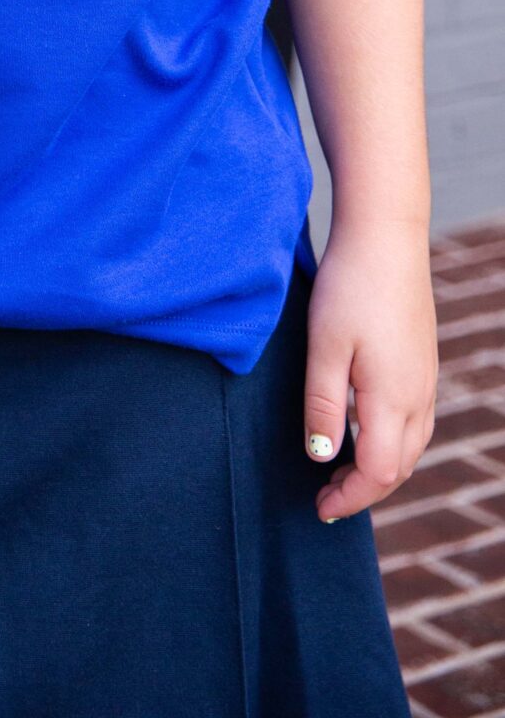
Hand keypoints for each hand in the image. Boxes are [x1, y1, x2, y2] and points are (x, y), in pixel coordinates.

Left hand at [302, 216, 437, 521]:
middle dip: (365, 490)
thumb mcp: (324, 347)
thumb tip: (321, 457)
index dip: (350, 498)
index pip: (379, 473)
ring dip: (381, 467)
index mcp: (394, 400)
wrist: (385, 236)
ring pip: (411, 445)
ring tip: (343, 471)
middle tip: (327, 497)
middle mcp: (418, 396)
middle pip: (400, 467)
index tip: (319, 509)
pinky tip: (366, 429)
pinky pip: (415, 421)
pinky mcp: (422, 361)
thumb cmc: (349, 287)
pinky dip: (392, 441)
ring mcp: (425, 378)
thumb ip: (323, 406)